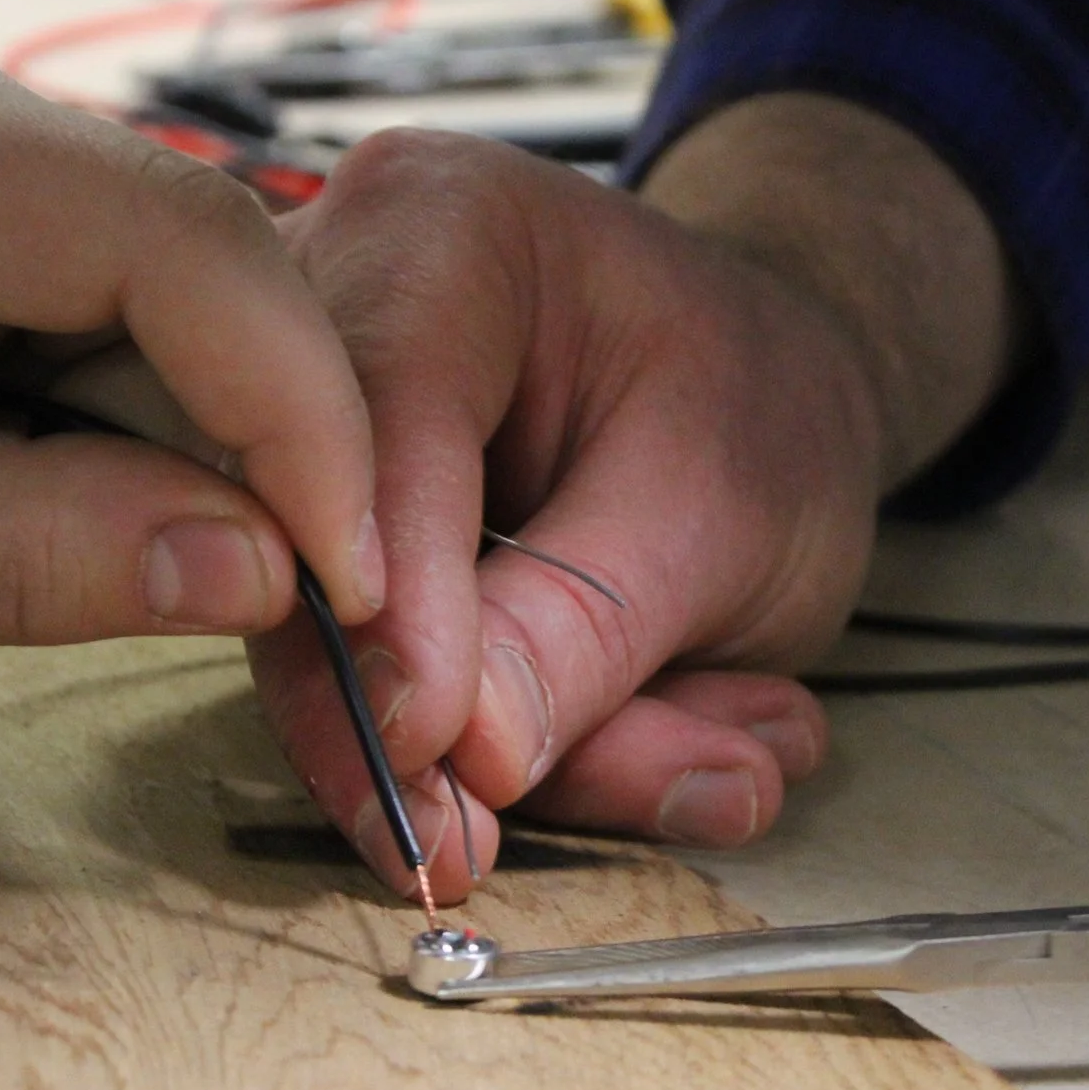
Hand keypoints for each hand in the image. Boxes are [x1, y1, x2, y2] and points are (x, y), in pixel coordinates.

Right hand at [248, 96, 1015, 897]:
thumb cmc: (762, 400)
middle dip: (418, 731)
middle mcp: (337, 320)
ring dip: (512, 760)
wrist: (778, 395)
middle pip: (310, 555)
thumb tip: (461, 752)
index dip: (394, 609)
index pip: (376, 426)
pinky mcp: (341, 554)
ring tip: (704, 770)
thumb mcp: (721, 511)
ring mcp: (321, 446)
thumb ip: (587, 623)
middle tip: (480, 856)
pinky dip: (525, 755)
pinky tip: (679, 752)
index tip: (438, 750)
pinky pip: (382, 682)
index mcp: (438, 233)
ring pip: (339, 651)